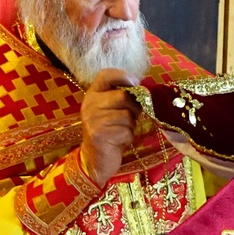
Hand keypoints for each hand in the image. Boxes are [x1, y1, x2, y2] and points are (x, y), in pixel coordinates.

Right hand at [79, 68, 141, 184]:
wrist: (95, 159)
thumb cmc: (109, 132)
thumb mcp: (112, 110)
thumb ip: (122, 98)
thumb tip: (143, 89)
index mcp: (92, 95)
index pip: (105, 75)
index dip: (123, 76)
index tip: (135, 83)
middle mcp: (89, 104)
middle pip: (123, 96)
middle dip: (134, 108)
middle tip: (131, 118)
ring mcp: (93, 120)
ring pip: (126, 115)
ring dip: (131, 126)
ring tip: (122, 131)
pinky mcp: (99, 135)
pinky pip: (126, 131)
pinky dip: (128, 137)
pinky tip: (119, 141)